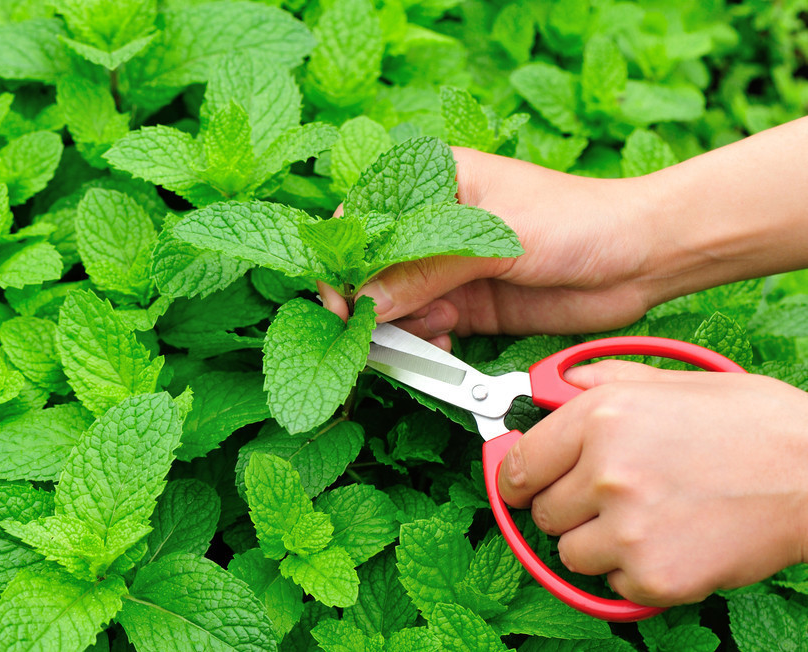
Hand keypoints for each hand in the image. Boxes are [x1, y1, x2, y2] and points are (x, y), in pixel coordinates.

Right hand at [321, 147, 665, 348]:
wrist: (639, 260)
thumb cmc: (577, 220)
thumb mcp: (496, 238)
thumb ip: (427, 269)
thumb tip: (366, 301)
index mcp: (433, 181)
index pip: (363, 215)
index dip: (344, 257)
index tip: (340, 297)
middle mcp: (433, 224)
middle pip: (371, 266)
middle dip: (368, 301)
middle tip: (371, 332)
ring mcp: (448, 268)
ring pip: (393, 303)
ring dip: (399, 327)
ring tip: (431, 332)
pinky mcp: (466, 305)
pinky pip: (424, 328)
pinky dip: (423, 343)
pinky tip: (444, 344)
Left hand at [497, 360, 807, 605]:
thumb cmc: (753, 423)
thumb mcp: (672, 382)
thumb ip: (602, 381)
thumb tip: (552, 385)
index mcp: (600, 418)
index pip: (518, 464)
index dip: (517, 476)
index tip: (522, 484)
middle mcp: (605, 473)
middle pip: (541, 512)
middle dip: (566, 507)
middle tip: (606, 498)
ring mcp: (628, 529)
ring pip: (570, 552)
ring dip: (595, 542)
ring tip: (645, 518)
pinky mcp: (656, 575)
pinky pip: (612, 582)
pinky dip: (633, 570)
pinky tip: (671, 541)